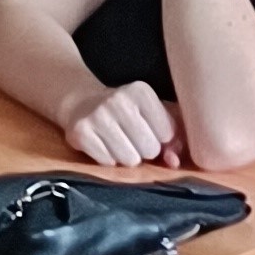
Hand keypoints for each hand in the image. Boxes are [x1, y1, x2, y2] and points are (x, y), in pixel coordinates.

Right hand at [60, 80, 180, 167]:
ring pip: (129, 159)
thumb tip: (174, 161)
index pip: (167, 133)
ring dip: (126, 156)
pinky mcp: (80, 131)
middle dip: (144, 150)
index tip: (149, 130)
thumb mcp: (152, 114)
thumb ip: (173, 136)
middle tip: (132, 138)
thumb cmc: (127, 113)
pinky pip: (107, 163)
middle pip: (150, 149)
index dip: (160, 138)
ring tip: (117, 142)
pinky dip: (107, 159)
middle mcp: (118, 99)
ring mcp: (97, 115)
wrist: (82, 104)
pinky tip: (102, 144)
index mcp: (141, 91)